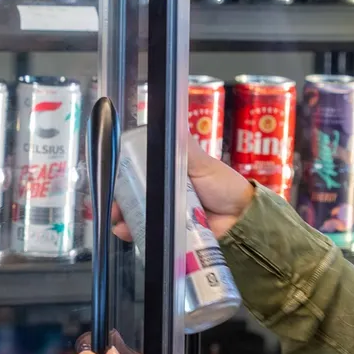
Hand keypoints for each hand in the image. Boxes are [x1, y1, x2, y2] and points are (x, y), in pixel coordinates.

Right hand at [112, 137, 254, 241]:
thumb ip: (183, 148)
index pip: (140, 170)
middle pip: (134, 194)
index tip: (113, 177)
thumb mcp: (201, 163)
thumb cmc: (225, 186)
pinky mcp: (169, 232)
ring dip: (124, 217)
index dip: (124, 174)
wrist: (242, 219)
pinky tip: (125, 231)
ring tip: (118, 220)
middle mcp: (164, 192)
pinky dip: (135, 233)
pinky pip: (148, 232)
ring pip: (137, 214)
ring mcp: (165, 213)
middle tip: (112, 204)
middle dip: (119, 199)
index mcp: (169, 172)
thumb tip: (168, 120)